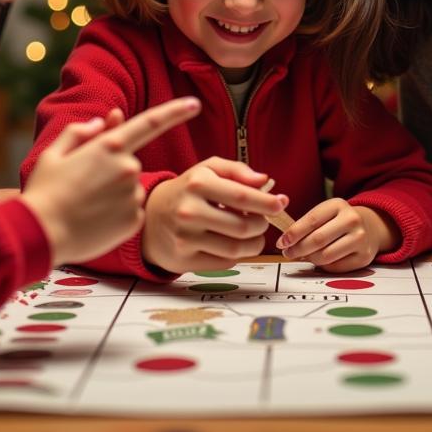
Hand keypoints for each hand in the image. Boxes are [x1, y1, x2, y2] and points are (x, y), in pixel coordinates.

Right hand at [23, 97, 200, 264]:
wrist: (40, 235)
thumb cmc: (44, 192)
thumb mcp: (54, 154)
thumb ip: (81, 132)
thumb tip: (106, 122)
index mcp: (110, 146)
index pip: (150, 122)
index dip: (176, 111)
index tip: (195, 104)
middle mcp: (128, 167)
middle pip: (130, 162)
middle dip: (112, 170)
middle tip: (84, 186)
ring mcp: (133, 195)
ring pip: (131, 188)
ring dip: (115, 193)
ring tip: (87, 206)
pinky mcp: (135, 220)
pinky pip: (133, 210)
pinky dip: (118, 213)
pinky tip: (96, 220)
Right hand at [142, 157, 288, 273]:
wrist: (150, 217)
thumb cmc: (186, 190)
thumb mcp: (207, 170)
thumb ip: (237, 171)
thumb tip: (265, 181)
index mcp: (197, 183)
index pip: (242, 196)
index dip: (267, 203)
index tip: (281, 203)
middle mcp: (189, 210)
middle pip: (244, 226)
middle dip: (262, 225)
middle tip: (264, 221)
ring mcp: (185, 238)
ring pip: (237, 248)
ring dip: (255, 243)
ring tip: (255, 235)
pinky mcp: (183, 260)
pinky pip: (224, 262)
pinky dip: (237, 255)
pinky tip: (234, 243)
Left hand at [277, 198, 397, 271]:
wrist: (370, 226)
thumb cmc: (339, 221)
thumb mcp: (326, 213)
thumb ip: (307, 223)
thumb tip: (285, 241)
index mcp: (338, 205)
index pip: (311, 220)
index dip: (293, 233)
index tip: (281, 242)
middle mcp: (352, 220)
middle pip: (317, 240)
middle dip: (297, 249)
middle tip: (288, 253)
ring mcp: (360, 239)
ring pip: (325, 256)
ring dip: (309, 259)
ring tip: (304, 256)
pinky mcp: (364, 257)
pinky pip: (335, 267)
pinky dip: (323, 266)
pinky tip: (320, 260)